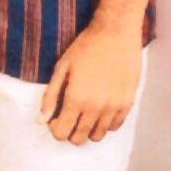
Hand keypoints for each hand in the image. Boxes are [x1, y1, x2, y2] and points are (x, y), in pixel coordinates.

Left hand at [38, 21, 142, 144]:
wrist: (115, 32)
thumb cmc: (86, 47)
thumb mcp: (62, 67)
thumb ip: (50, 96)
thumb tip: (43, 120)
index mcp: (76, 99)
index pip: (61, 133)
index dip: (55, 128)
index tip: (56, 117)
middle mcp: (96, 108)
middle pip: (79, 138)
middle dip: (70, 130)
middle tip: (70, 115)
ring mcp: (114, 107)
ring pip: (98, 135)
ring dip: (88, 128)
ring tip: (85, 112)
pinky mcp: (128, 103)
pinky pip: (115, 126)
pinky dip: (105, 123)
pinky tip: (101, 109)